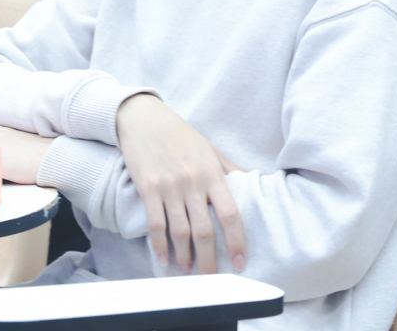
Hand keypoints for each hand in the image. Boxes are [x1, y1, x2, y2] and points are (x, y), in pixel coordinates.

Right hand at [115, 94, 246, 274]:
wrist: (144, 118)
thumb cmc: (180, 134)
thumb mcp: (210, 148)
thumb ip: (230, 169)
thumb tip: (252, 183)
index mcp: (212, 174)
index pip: (230, 214)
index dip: (237, 242)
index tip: (240, 262)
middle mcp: (193, 182)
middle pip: (205, 230)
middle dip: (209, 260)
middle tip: (212, 278)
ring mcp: (170, 186)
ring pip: (180, 231)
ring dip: (185, 256)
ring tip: (188, 270)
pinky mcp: (148, 187)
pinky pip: (155, 223)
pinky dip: (160, 245)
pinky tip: (164, 258)